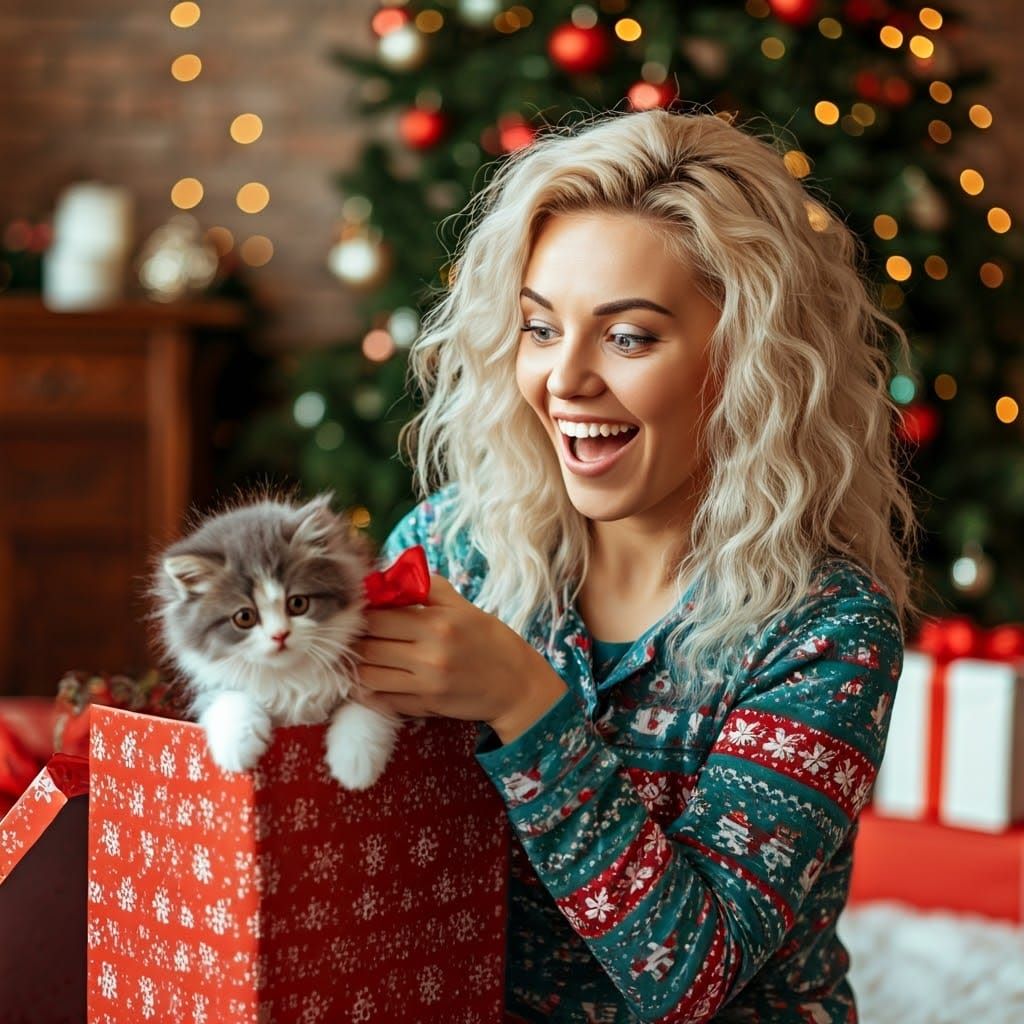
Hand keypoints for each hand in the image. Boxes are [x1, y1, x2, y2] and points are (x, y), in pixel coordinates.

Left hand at [353, 574, 566, 742]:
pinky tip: (374, 676)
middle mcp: (429, 656)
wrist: (516, 686)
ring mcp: (425, 685)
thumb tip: (389, 574)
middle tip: (357, 632)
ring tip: (365, 653)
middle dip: (357, 638)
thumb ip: (426, 587)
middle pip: (368, 646)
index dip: (364, 612)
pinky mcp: (424, 707)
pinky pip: (381, 699)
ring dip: (359, 663)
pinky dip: (369, 688)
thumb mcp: (463, 607)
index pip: (378, 617)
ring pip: (367, 675)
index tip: (363, 610)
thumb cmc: (490, 640)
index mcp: (438, 625)